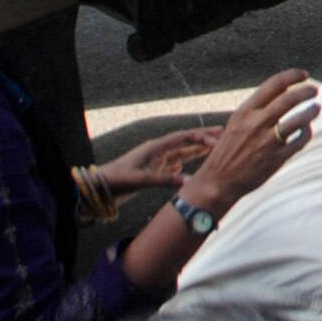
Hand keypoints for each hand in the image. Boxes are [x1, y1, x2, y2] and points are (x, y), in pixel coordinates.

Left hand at [97, 128, 217, 193]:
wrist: (99, 187)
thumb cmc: (118, 180)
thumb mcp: (142, 179)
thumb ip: (166, 180)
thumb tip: (190, 182)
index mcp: (156, 147)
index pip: (183, 137)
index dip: (201, 137)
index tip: (216, 139)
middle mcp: (158, 151)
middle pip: (185, 142)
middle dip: (203, 137)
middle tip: (222, 132)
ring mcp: (155, 161)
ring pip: (181, 152)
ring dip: (196, 149)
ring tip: (213, 146)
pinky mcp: (152, 171)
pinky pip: (173, 165)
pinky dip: (184, 164)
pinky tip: (190, 166)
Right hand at [179, 69, 320, 215]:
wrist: (217, 182)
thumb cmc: (228, 150)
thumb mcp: (236, 123)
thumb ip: (257, 108)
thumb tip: (284, 91)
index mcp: (245, 112)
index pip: (274, 84)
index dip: (293, 76)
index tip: (304, 75)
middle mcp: (256, 124)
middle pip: (290, 98)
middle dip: (306, 91)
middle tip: (314, 90)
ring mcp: (267, 142)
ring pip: (299, 119)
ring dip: (312, 111)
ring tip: (316, 107)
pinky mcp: (276, 159)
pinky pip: (300, 141)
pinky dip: (307, 132)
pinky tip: (306, 130)